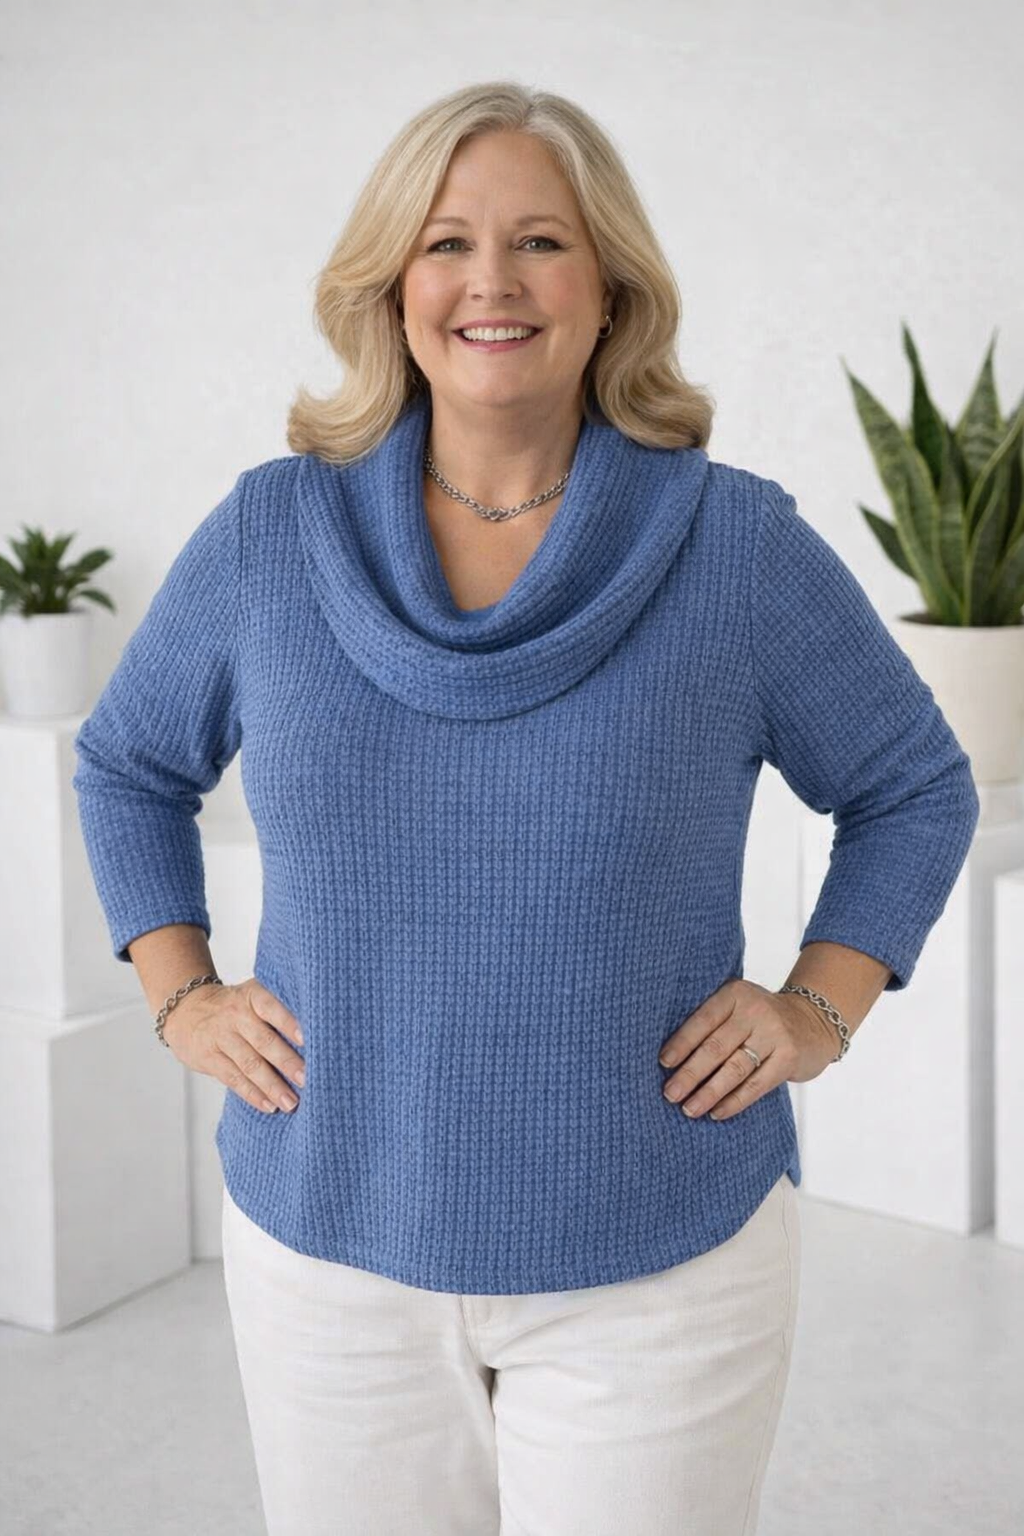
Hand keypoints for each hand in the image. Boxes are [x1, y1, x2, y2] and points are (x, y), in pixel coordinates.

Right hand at [162, 977, 305, 1114]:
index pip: (273, 1009)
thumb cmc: (235, 1005)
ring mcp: (220, 1038)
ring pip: (249, 1065)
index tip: (308, 1041)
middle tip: (307, 1080)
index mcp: (252, 996)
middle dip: (286, 1062)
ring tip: (291, 1103)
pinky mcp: (209, 1058)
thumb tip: (319, 1030)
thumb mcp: (252, 995)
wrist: (186, 1009)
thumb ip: (279, 1007)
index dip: (290, 1024)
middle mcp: (236, 1015)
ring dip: (272, 1086)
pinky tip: (269, 1105)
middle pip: (264, 1041)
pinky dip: (252, 1094)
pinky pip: (233, 1079)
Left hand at [658, 978, 838, 1120]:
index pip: (702, 1020)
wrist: (813, 1021)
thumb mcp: (738, 1006)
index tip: (663, 1063)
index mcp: (735, 994)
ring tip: (689, 1108)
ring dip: (709, 1092)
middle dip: (690, 1074)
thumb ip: (712, 1023)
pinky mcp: (788, 1058)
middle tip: (670, 1094)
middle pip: (715, 1047)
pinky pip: (756, 1085)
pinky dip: (734, 1101)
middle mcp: (754, 1012)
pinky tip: (717, 1112)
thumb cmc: (762, 1018)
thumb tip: (672, 1059)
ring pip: (734, 1069)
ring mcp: (774, 1035)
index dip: (681, 1043)